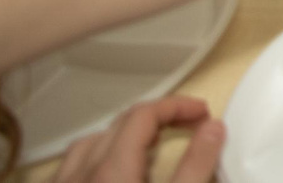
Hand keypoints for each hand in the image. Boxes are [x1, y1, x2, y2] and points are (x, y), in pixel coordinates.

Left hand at [52, 96, 223, 182]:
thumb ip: (195, 167)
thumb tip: (213, 128)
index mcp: (112, 170)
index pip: (144, 114)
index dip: (177, 106)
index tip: (203, 114)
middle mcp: (81, 176)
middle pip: (119, 124)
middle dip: (157, 118)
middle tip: (189, 127)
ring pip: (90, 145)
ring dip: (124, 136)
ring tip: (150, 148)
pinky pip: (70, 168)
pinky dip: (95, 158)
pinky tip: (108, 174)